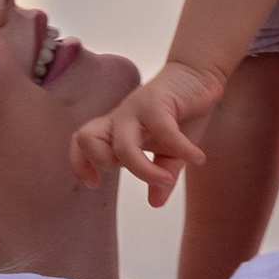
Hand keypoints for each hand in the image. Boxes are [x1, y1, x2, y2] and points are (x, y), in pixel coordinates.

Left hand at [70, 57, 226, 204]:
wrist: (198, 75)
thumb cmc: (180, 114)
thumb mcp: (171, 151)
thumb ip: (163, 175)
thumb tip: (156, 203)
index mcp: (117, 130)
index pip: (82, 143)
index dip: (80, 164)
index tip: (94, 184)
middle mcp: (120, 119)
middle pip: (88, 141)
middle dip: (106, 164)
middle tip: (135, 173)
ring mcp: (136, 109)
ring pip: (122, 146)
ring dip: (144, 171)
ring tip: (167, 179)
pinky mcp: (157, 101)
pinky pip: (163, 131)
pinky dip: (182, 150)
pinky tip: (198, 158)